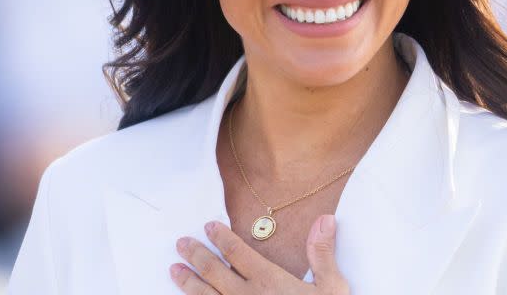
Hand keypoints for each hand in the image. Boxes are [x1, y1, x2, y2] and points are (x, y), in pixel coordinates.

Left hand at [170, 214, 349, 293]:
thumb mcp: (332, 288)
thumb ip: (323, 253)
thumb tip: (325, 219)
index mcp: (268, 281)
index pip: (237, 252)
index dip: (221, 237)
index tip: (208, 226)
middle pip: (213, 271)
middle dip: (196, 254)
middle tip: (182, 244)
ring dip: (187, 282)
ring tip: (174, 270)